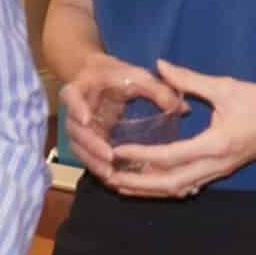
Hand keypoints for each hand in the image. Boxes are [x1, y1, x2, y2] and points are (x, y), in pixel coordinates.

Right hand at [60, 53, 185, 185]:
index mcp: (82, 87)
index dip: (76, 107)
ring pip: (78, 147)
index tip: (86, 118)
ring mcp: (78, 127)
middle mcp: (75, 109)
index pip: (71, 95)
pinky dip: (96, 166)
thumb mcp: (136, 76)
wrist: (98, 78)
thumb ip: (157, 89)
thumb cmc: (117, 75)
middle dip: (90, 145)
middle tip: (108, 157)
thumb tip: (184, 108)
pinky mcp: (85, 140)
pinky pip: (86, 155)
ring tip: (110, 175)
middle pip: (74, 129)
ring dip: (92, 161)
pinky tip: (112, 179)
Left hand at [102, 59, 255, 198]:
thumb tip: (160, 65)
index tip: (117, 152)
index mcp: (216, 144)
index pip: (170, 157)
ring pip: (178, 189)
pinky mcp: (221, 171)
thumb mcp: (226, 86)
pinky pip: (189, 185)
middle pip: (170, 184)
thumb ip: (190, 79)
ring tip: (122, 184)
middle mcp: (216, 164)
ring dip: (149, 189)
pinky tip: (150, 184)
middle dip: (138, 184)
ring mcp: (219, 171)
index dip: (141, 157)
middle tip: (110, 177)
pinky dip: (166, 186)